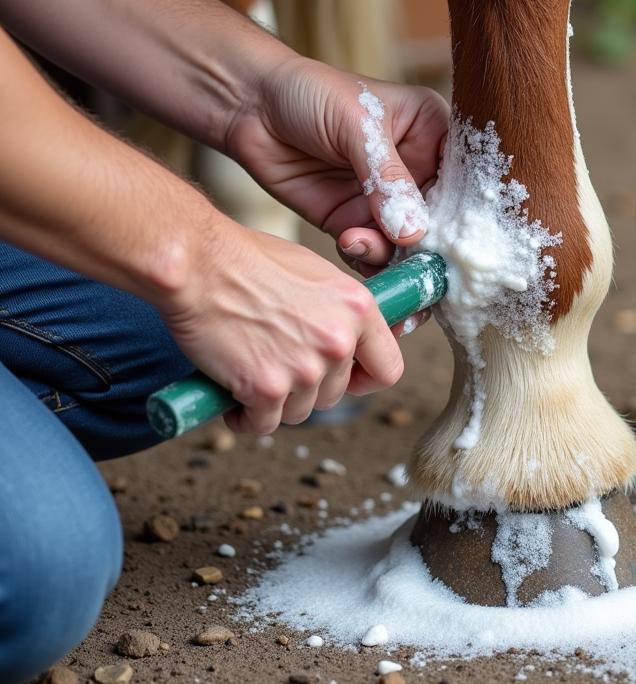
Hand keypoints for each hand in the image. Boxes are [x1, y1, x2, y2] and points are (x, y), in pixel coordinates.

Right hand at [162, 220, 404, 433]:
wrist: (198, 263)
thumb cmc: (246, 260)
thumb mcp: (315, 274)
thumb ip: (339, 311)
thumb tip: (348, 341)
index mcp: (358, 308)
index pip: (388, 368)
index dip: (365, 379)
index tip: (347, 379)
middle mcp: (339, 340)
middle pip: (335, 394)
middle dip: (307, 387)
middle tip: (275, 363)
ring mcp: (305, 367)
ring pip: (300, 411)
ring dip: (276, 401)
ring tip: (250, 370)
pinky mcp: (267, 388)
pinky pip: (263, 423)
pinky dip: (245, 416)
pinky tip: (232, 393)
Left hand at [225, 56, 448, 270]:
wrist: (249, 105)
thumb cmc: (309, 93)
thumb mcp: (357, 126)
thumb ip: (387, 178)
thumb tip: (414, 232)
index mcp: (431, 132)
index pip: (462, 179)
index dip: (461, 211)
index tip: (454, 238)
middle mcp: (413, 168)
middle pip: (438, 219)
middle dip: (427, 245)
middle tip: (416, 263)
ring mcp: (382, 199)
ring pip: (405, 243)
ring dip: (391, 254)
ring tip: (361, 241)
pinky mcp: (351, 220)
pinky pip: (370, 251)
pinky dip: (365, 258)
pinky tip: (349, 242)